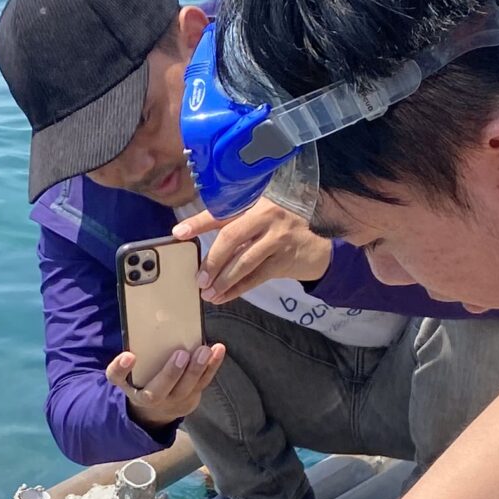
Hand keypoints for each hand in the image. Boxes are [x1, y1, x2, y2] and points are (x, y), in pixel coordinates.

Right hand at [108, 343, 225, 426]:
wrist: (156, 411)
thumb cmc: (141, 383)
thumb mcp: (126, 377)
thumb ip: (122, 366)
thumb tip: (131, 351)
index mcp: (131, 387)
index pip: (118, 379)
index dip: (121, 368)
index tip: (129, 355)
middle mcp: (150, 398)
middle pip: (159, 390)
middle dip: (171, 373)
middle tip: (182, 354)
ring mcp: (173, 401)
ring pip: (186, 387)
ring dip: (198, 368)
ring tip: (205, 350)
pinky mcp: (191, 398)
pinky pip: (203, 382)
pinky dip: (212, 366)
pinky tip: (218, 350)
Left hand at [175, 199, 332, 302]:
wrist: (321, 247)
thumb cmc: (284, 231)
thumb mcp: (262, 219)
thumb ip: (238, 224)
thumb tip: (198, 240)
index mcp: (256, 202)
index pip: (222, 212)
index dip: (198, 223)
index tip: (178, 233)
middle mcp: (267, 216)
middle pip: (231, 237)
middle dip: (212, 261)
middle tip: (199, 279)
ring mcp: (278, 238)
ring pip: (243, 261)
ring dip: (223, 280)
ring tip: (208, 293)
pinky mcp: (284, 260)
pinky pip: (255, 278)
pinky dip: (237, 289)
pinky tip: (224, 297)